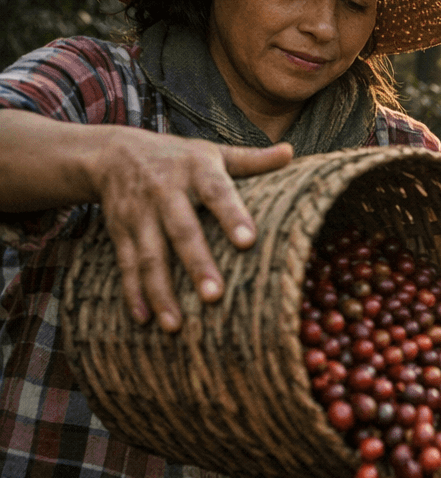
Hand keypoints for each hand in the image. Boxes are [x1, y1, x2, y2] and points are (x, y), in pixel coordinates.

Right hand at [89, 129, 291, 330]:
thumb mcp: (213, 153)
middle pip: (182, 230)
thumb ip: (252, 160)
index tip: (248, 241)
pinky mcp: (120, 232)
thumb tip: (290, 152)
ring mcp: (139, 214)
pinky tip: (144, 319)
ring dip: (160, 291)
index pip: (218, 193)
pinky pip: (126, 264)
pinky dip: (133, 292)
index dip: (232, 215)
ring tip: (175, 325)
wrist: (113, 152)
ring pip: (150, 255)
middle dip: (196, 264)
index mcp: (195, 171)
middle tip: (214, 296)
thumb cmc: (179, 158)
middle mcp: (164, 192)